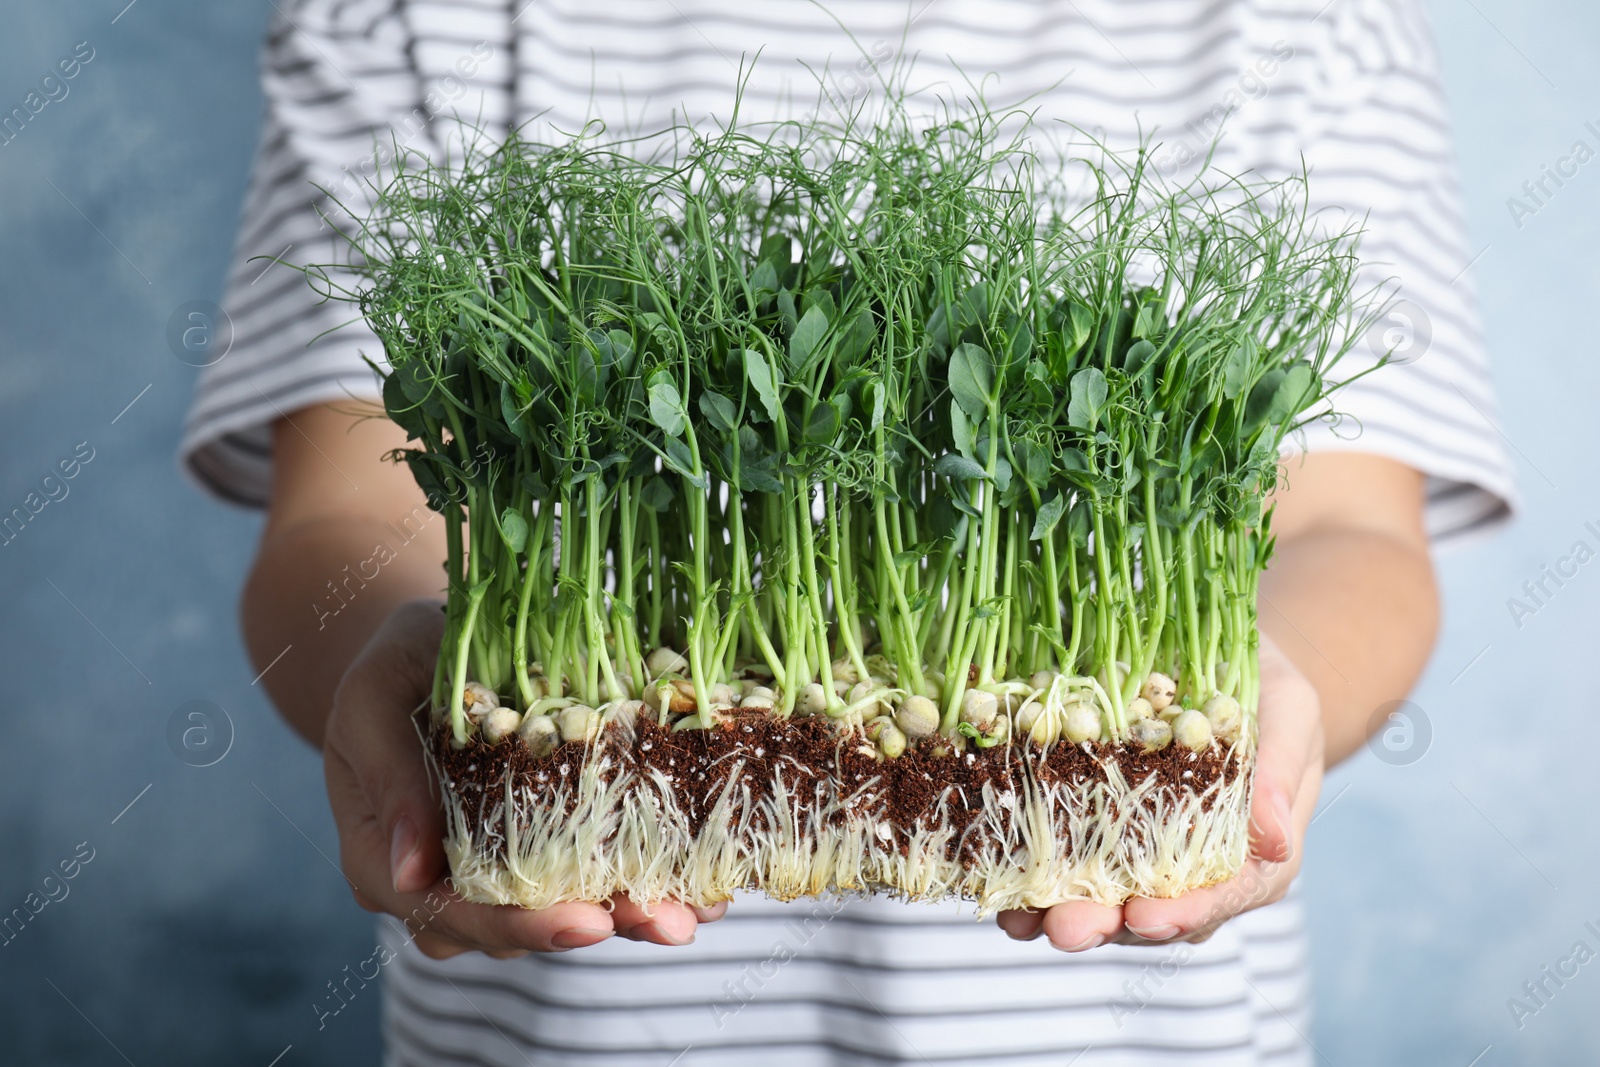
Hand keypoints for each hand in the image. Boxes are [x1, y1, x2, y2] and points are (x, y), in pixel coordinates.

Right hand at [323, 599, 723, 958]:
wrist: (421, 651)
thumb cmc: (394, 669)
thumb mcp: (373, 701)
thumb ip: (389, 778)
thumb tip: (410, 873)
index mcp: (389, 863)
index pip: (453, 914)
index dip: (521, 925)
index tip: (584, 922)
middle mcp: (446, 886)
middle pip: (521, 928)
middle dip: (600, 924)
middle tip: (666, 922)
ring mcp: (500, 874)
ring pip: (567, 912)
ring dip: (634, 912)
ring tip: (697, 906)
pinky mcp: (548, 848)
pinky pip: (595, 878)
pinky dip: (648, 880)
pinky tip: (702, 881)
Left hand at [996, 635, 1324, 948]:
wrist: (1227, 668)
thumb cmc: (1268, 691)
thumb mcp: (1290, 713)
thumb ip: (1280, 772)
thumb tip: (1276, 841)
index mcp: (1253, 855)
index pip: (1222, 898)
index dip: (1183, 913)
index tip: (1145, 917)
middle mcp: (1196, 871)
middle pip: (1151, 914)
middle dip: (1106, 925)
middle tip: (1066, 928)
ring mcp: (1144, 859)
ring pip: (1103, 903)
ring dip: (1058, 913)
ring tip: (1019, 919)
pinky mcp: (1100, 834)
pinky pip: (1067, 864)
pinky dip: (1032, 878)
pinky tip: (998, 884)